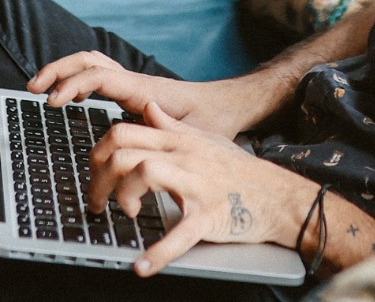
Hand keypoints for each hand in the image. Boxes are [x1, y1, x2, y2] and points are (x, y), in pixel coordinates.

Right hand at [27, 52, 263, 140]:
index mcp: (144, 90)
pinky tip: (70, 96)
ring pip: (93, 63)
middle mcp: (136, 82)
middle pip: (90, 59)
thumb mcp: (194, 135)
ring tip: (40, 89)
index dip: (72, 85)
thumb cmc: (215, 122)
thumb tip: (128, 135)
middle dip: (59, 69)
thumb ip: (165, 134)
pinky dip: (79, 79)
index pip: (100, 75)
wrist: (229, 107)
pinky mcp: (134, 91)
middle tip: (34, 89)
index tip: (52, 102)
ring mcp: (134, 84)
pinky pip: (100, 75)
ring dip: (65, 71)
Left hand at [89, 102, 311, 276]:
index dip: (97, 154)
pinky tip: (142, 266)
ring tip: (124, 215)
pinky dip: (158, 252)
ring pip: (144, 172)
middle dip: (99, 180)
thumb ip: (172, 126)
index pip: (123, 132)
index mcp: (179, 141)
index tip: (95, 175)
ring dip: (122, 197)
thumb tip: (147, 108)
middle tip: (98, 203)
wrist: (279, 195)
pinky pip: (180, 232)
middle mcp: (185, 156)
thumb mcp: (206, 139)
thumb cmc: (241, 171)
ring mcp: (197, 184)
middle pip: (124, 152)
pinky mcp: (210, 215)